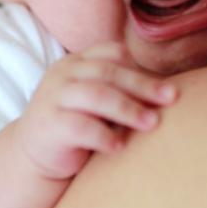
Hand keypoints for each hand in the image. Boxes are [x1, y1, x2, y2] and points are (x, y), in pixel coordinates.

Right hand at [15, 42, 177, 179]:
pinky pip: (79, 126)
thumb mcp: (96, 99)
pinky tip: (120, 146)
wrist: (35, 155)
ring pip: (95, 95)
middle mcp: (63, 74)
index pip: (110, 53)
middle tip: (171, 98)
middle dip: (142, 85)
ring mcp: (53, 97)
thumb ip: (119, 89)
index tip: (164, 86)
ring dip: (128, 108)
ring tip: (152, 123)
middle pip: (108, 72)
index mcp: (76, 62)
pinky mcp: (49, 125)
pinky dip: (103, 135)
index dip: (138, 67)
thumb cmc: (77, 123)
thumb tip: (168, 91)